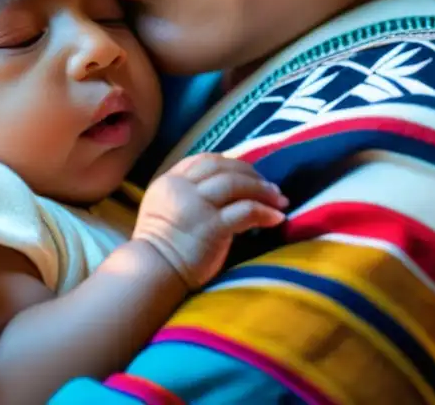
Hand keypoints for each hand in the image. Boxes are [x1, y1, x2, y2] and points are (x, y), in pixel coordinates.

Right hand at [132, 155, 287, 288]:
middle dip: (250, 173)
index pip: (204, 160)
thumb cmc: (162, 248)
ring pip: (236, 184)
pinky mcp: (212, 227)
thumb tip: (226, 188)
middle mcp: (181, 188)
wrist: (154, 274)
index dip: (231, 162)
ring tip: (280, 199)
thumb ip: (187, 193)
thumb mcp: (166, 209)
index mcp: (169, 182)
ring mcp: (197, 206)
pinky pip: (245, 211)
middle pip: (222, 167)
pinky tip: (276, 218)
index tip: (248, 172)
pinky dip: (264, 212)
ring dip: (262, 190)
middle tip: (270, 185)